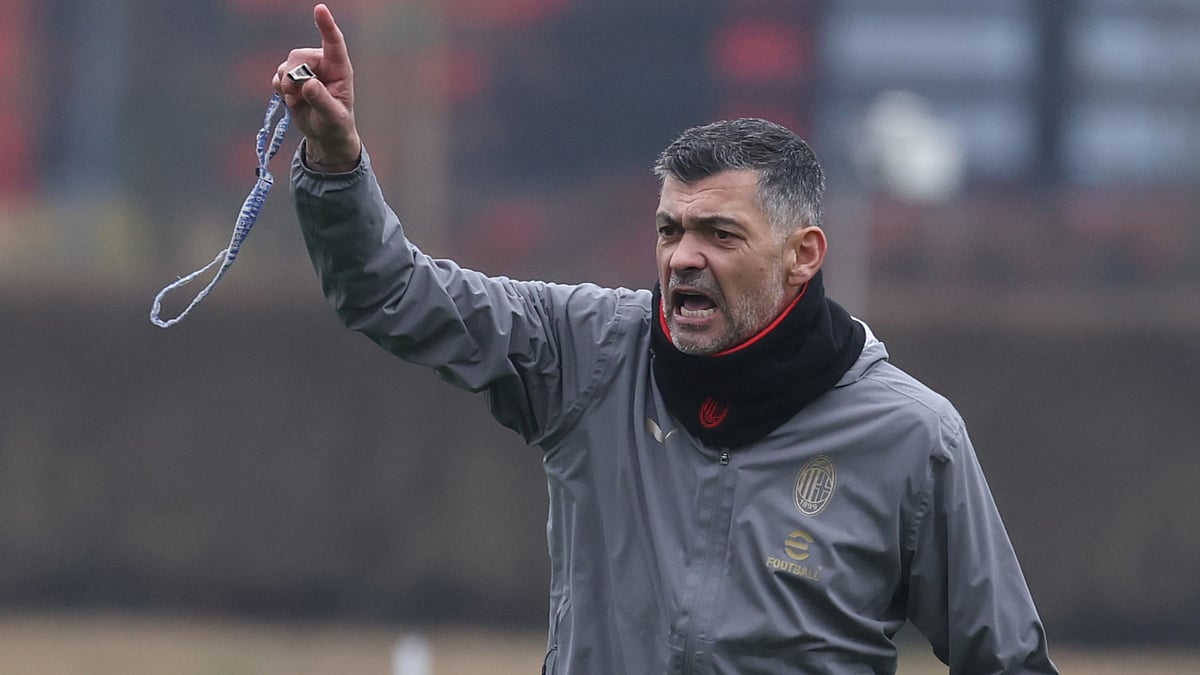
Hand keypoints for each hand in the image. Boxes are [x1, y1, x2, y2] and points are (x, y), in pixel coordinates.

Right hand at [274, 3, 361, 168]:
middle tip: (296, 95)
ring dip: (287, 86)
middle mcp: (322, 64)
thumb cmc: (336, 124)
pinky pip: (277, 77)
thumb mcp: (333, 116)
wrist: (324, 135)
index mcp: (339, 68)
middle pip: (298, 56)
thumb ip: (322, 100)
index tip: (320, 9)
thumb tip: (308, 84)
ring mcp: (305, 70)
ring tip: (299, 102)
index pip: (334, 43)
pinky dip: (280, 90)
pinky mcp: (291, 79)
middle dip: (293, 75)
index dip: (326, 25)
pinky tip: (292, 101)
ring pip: (285, 67)